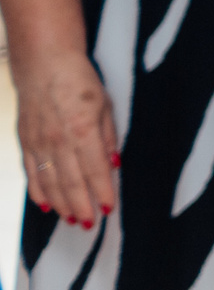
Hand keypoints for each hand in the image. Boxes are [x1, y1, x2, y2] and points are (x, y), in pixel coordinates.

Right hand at [15, 49, 115, 227]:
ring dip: (62, 205)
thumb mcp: (105, 105)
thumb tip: (113, 166)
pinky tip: (46, 206)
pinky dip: (38, 193)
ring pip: (49, 183)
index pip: (94, 170)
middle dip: (81, 206)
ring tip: (72, 220)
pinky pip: (31, 174)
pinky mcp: (25, 143)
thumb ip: (108, 137)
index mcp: (83, 130)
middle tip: (90, 224)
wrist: (44, 64)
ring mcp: (38, 144)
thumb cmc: (79, 81)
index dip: (101, 192)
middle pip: (70, 183)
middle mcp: (58, 141)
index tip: (109, 208)